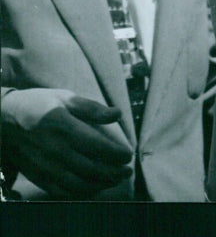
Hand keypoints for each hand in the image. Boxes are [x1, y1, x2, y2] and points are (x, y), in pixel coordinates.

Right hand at [2, 88, 132, 197]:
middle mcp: (55, 150)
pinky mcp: (38, 177)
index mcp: (64, 127)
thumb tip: (118, 114)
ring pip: (78, 185)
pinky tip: (92, 188)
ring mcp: (45, 167)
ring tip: (115, 180)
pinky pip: (62, 193)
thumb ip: (92, 108)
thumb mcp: (65, 97)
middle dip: (114, 173)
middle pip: (91, 169)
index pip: (97, 146)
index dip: (116, 154)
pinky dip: (80, 194)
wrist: (4, 120)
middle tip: (127, 170)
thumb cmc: (39, 104)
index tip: (128, 154)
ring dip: (101, 185)